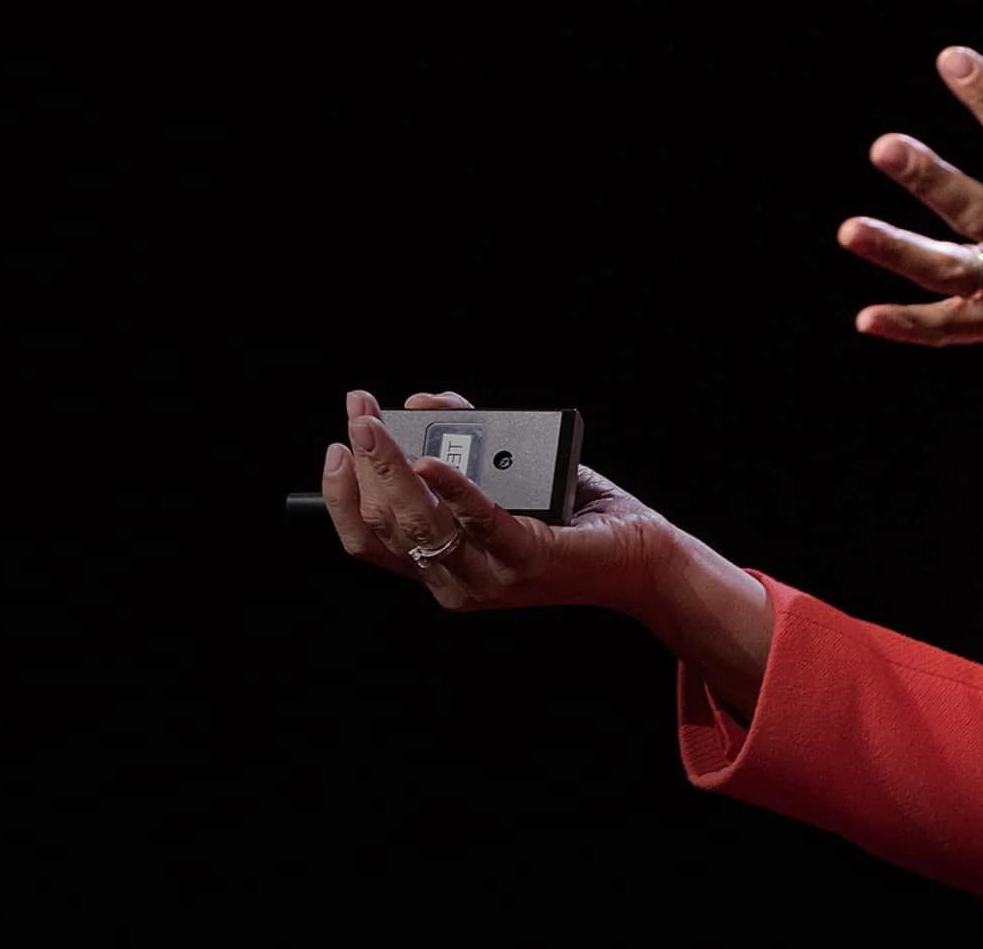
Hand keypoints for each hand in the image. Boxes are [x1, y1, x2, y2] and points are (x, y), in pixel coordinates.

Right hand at [322, 389, 669, 615]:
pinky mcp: (527, 558)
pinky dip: (452, 486)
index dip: (343, 492)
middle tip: (358, 411)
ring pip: (420, 523)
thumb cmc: (578, 521)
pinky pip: (480, 520)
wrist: (644, 558)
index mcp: (442, 568)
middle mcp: (456, 581)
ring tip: (379, 425)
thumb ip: (467, 443)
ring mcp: (490, 576)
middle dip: (364, 463)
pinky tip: (433, 460)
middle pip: (386, 524)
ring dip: (392, 467)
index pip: (369, 539)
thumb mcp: (510, 476)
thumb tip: (422, 400)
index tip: (337, 442)